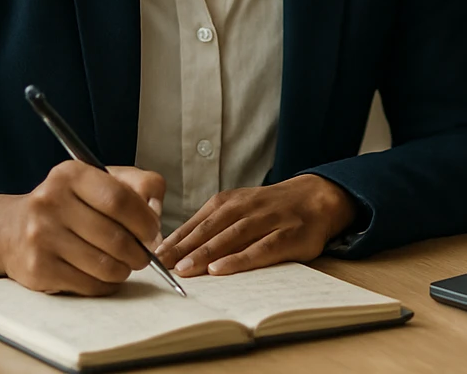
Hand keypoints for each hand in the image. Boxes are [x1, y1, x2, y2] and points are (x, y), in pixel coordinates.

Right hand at [0, 162, 165, 295]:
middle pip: (116, 237)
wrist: (9, 230)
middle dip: (139, 251)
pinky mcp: (37, 269)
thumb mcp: (99, 180)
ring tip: (125, 265)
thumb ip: (139, 185)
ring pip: (104, 265)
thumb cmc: (68, 204)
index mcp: (70, 175)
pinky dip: (105, 284)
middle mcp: (50, 203)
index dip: (145, 220)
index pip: (120, 200)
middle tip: (143, 255)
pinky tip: (104, 276)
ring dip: (124, 270)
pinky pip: (88, 284)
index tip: (152, 231)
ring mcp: (41, 237)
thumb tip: (156, 213)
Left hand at [155, 174, 356, 276]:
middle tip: (160, 265)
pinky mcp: (289, 235)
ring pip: (233, 236)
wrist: (317, 197)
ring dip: (206, 252)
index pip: (196, 222)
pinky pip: (262, 248)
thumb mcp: (240, 208)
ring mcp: (270, 219)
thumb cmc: (271, 209)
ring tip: (184, 269)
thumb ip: (212, 225)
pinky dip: (240, 258)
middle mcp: (247, 207)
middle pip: (210, 228)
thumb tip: (173, 249)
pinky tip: (222, 268)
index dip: (174, 239)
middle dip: (183, 247)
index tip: (150, 255)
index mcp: (230, 201)